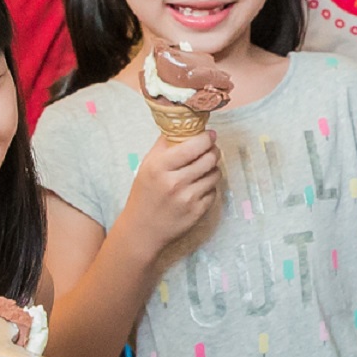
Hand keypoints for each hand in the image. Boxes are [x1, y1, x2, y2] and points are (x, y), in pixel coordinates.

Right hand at [117, 127, 221, 253]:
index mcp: (160, 167)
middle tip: (211, 150)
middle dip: (213, 151)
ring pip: (215, 174)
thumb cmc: (144, 195)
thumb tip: (182, 125)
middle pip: (209, 158)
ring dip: (213, 169)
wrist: (142, 230)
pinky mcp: (197, 212)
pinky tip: (199, 187)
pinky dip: (209, 186)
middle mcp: (175, 182)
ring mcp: (188, 198)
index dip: (206, 138)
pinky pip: (213, 191)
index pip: (194, 146)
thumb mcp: (147, 166)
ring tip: (204, 169)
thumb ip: (164, 145)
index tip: (210, 135)